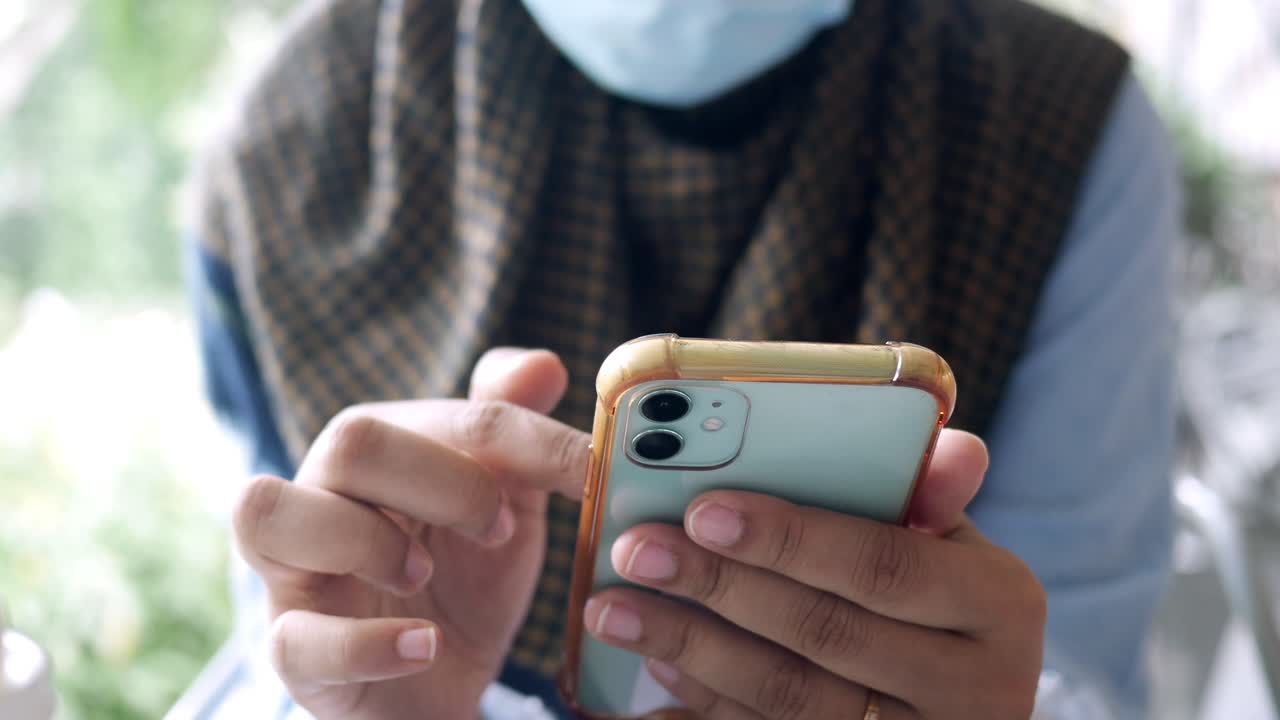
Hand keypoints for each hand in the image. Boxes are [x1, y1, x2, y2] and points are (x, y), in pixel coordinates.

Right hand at [232, 349, 588, 718]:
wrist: (438, 686)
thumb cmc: (462, 578)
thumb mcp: (506, 503)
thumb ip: (516, 434)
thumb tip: (543, 362)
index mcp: (378, 448)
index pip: (443, 414)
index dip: (524, 438)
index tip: (587, 471)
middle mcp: (321, 492)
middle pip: (350, 441)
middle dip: (445, 481)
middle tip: (500, 528)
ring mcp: (292, 571)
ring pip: (270, 512)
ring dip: (367, 542)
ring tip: (425, 577)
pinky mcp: (291, 650)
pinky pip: (293, 639)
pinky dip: (365, 644)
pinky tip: (424, 646)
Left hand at [585, 431, 1046, 718]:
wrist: (963, 706)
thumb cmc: (942, 602)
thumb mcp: (953, 547)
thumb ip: (931, 497)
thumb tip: (951, 444)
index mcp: (999, 606)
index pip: (884, 566)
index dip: (791, 538)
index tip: (704, 510)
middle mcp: (974, 688)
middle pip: (823, 635)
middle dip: (718, 589)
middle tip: (635, 550)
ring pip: (787, 699)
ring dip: (691, 651)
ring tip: (616, 610)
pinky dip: (704, 714)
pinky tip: (652, 682)